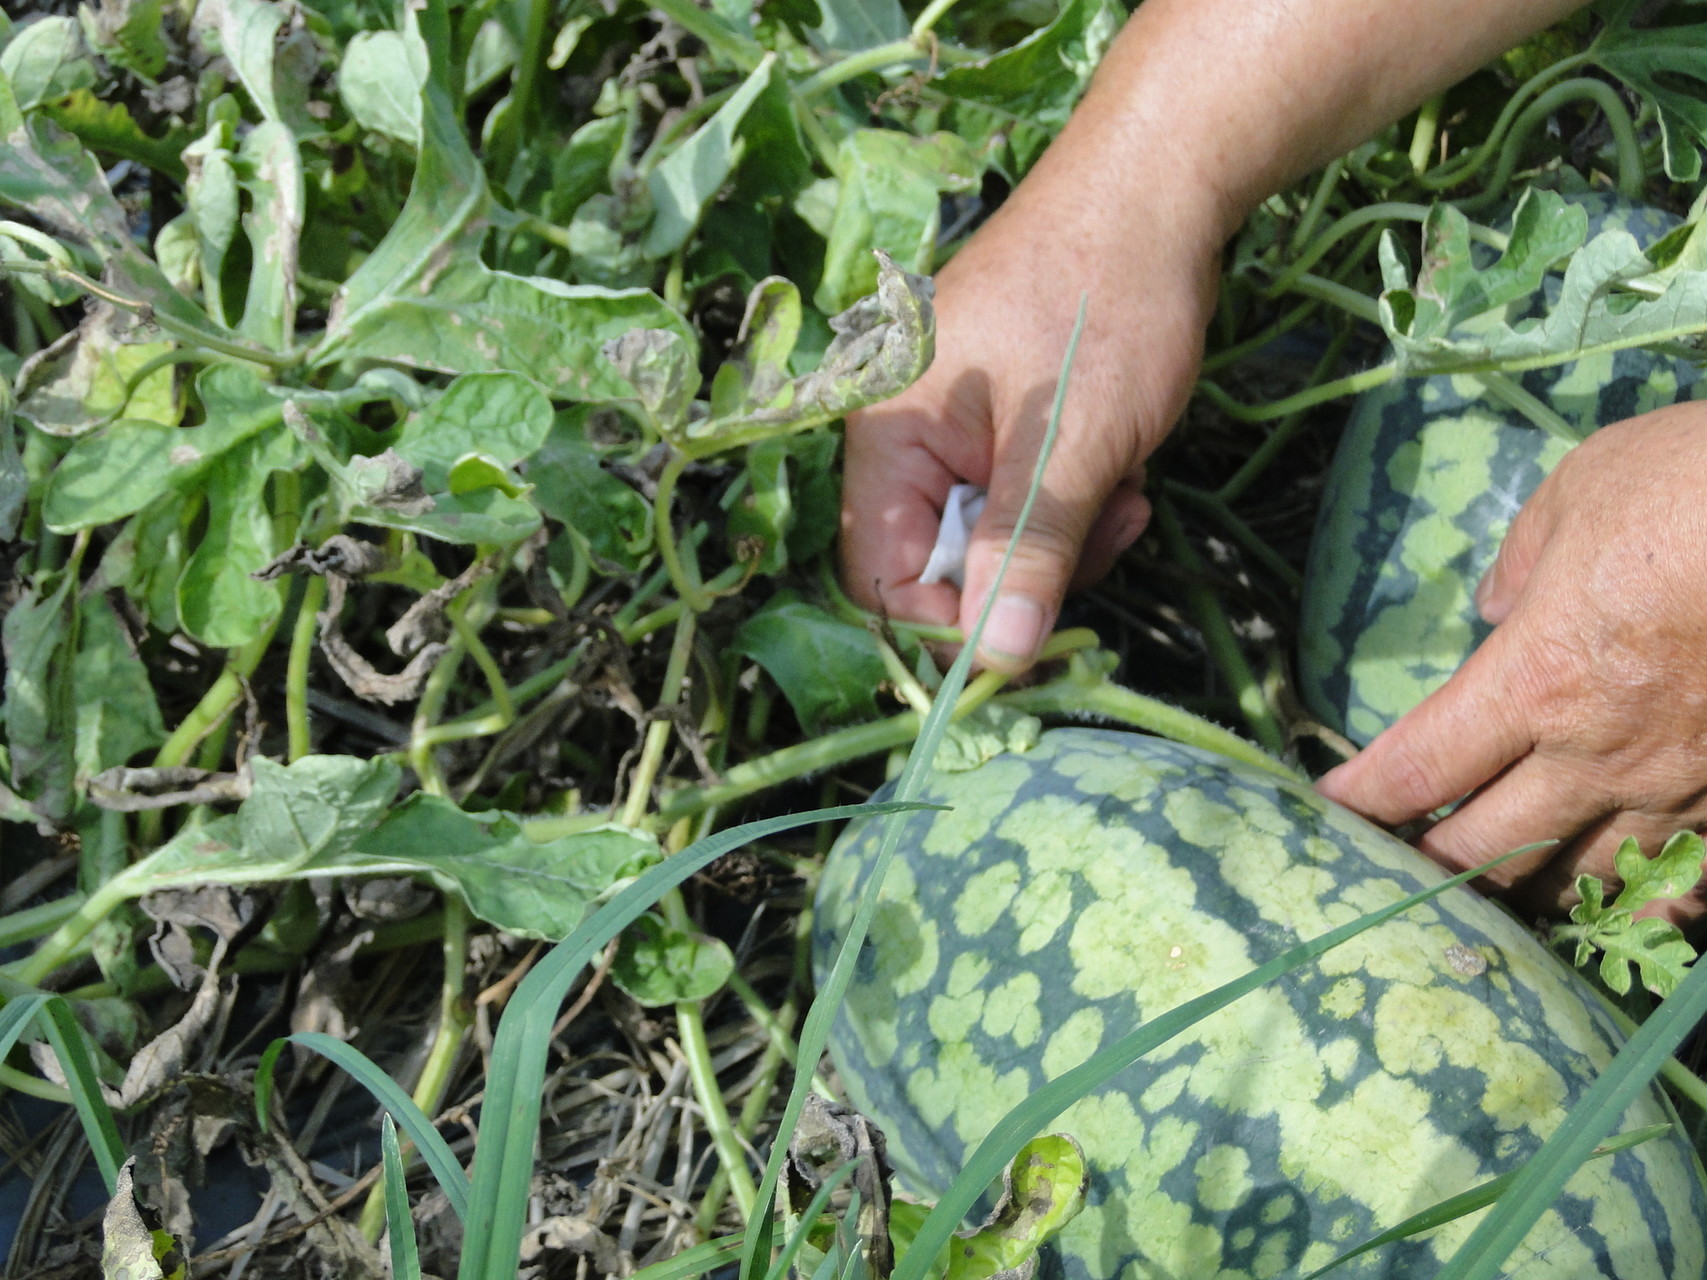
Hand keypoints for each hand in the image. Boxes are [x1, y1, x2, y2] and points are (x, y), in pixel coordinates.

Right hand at [839, 175, 1219, 670]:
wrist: (1158, 189)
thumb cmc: (1102, 305)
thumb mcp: (1070, 447)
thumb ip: (1026, 555)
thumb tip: (998, 663)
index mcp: (886, 435)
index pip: (880, 577)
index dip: (948, 626)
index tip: (1030, 641)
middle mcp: (903, 436)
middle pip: (939, 565)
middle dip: (1026, 575)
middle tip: (1108, 543)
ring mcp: (954, 426)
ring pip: (992, 539)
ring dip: (1064, 541)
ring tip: (1127, 498)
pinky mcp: (1001, 420)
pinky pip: (1022, 499)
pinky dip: (1073, 503)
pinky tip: (1126, 476)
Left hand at [1316, 405, 1706, 923]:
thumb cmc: (1698, 484)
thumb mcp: (1580, 494)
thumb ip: (1524, 563)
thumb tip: (1500, 609)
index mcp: (1537, 679)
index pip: (1422, 764)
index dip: (1365, 798)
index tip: (1329, 814)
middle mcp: (1600, 752)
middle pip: (1487, 846)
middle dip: (1427, 867)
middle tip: (1391, 874)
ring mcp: (1682, 783)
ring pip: (1584, 876)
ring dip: (1527, 893)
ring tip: (1490, 901)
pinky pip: (1693, 875)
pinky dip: (1650, 901)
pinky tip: (1628, 910)